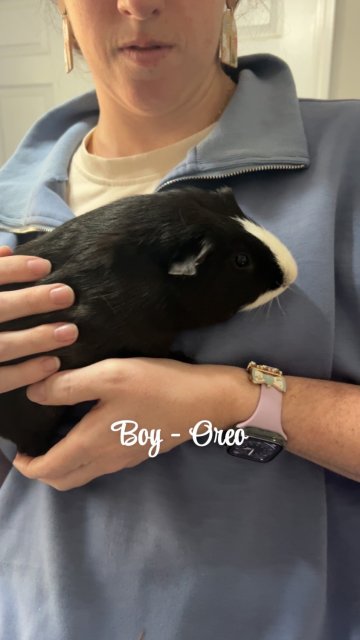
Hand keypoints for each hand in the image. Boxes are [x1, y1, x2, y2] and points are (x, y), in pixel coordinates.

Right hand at [0, 245, 77, 392]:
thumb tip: (6, 250)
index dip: (13, 269)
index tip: (45, 266)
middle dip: (31, 301)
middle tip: (66, 294)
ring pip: (1, 346)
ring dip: (36, 339)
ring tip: (69, 331)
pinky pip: (0, 380)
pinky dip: (25, 372)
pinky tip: (52, 363)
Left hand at [12, 356, 235, 489]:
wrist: (207, 400)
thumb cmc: (158, 386)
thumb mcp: (110, 376)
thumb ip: (69, 385)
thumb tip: (35, 393)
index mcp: (93, 443)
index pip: (49, 470)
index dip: (26, 465)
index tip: (18, 448)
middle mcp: (107, 459)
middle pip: (64, 479)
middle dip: (43, 470)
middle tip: (33, 447)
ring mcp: (126, 458)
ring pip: (84, 473)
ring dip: (64, 463)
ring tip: (56, 435)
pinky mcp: (140, 451)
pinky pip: (102, 463)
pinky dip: (84, 456)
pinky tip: (89, 428)